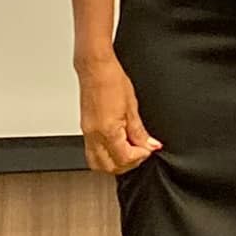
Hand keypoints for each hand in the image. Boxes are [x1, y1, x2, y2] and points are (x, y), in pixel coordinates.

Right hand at [77, 54, 159, 174]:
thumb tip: (150, 145)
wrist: (95, 68)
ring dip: (115, 163)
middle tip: (139, 151)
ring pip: (98, 163)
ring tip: (128, 150)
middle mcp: (94, 135)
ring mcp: (87, 134)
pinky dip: (106, 154)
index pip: (125, 158)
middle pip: (109, 167)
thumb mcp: (132, 107)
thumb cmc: (112, 80)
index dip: (140, 156)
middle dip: (128, 164)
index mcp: (108, 130)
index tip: (148, 148)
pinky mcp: (85, 130)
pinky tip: (117, 144)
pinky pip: (93, 152)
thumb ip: (140, 132)